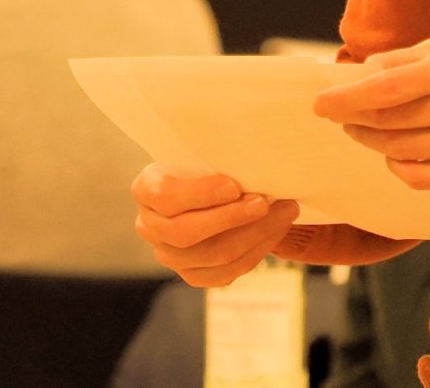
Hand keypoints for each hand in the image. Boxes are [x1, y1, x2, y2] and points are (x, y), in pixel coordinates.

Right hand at [130, 165, 300, 287]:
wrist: (208, 189)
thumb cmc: (207, 164)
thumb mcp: (202, 153)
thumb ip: (216, 158)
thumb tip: (253, 162)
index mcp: (145, 190)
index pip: (166, 196)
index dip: (200, 194)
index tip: (235, 186)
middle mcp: (150, 227)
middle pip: (186, 233)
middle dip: (231, 218)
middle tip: (264, 202)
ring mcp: (170, 256)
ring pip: (212, 255)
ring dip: (254, 234)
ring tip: (283, 212)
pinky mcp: (194, 275)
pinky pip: (227, 272)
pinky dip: (256, 251)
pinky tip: (275, 230)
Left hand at [312, 35, 429, 189]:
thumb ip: (409, 60)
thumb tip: (364, 72)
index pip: (386, 89)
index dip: (347, 99)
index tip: (321, 104)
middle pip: (389, 122)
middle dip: (354, 120)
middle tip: (339, 115)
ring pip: (402, 151)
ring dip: (373, 142)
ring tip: (364, 130)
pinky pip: (425, 180)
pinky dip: (400, 169)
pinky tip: (394, 155)